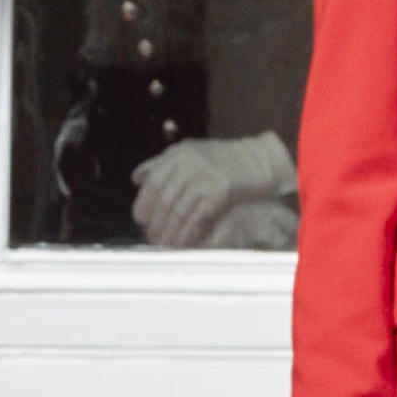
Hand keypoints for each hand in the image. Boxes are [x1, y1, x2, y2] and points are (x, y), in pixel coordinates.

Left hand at [130, 131, 294, 249]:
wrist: (260, 159)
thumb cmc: (222, 159)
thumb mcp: (191, 153)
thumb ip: (163, 164)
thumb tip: (137, 178)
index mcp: (178, 154)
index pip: (153, 182)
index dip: (144, 203)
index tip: (141, 219)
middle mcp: (189, 163)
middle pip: (164, 200)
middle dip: (156, 223)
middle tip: (153, 237)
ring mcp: (205, 176)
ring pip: (179, 211)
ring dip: (170, 232)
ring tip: (165, 244)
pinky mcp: (220, 189)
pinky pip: (197, 217)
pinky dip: (188, 232)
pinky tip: (183, 242)